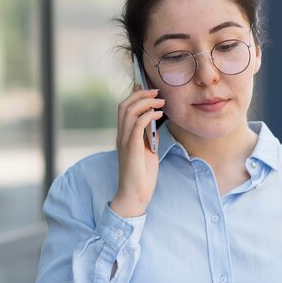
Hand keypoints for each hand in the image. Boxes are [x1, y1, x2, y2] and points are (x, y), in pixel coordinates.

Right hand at [110, 88, 164, 217]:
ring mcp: (124, 141)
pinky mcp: (131, 148)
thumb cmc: (142, 176)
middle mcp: (121, 136)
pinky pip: (137, 124)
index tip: (148, 88)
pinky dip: (148, 115)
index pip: (124, 109)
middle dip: (141, 95)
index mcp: (123, 136)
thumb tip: (154, 126)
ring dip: (146, 102)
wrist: (135, 194)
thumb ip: (148, 138)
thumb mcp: (147, 152)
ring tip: (160, 101)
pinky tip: (159, 114)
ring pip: (129, 111)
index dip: (134, 96)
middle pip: (124, 106)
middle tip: (157, 92)